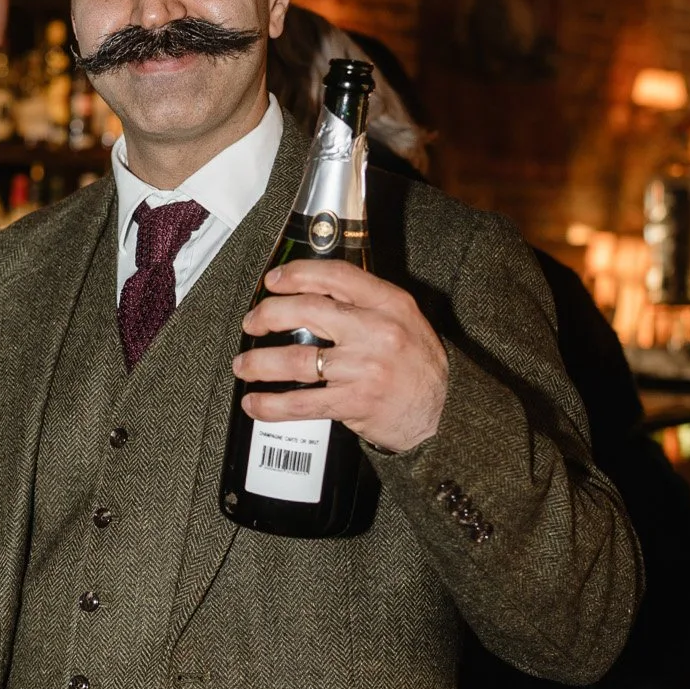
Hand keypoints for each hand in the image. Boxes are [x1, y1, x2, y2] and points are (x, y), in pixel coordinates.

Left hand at [235, 257, 448, 452]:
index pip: (335, 276)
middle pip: (306, 311)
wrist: (446, 414)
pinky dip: (271, 405)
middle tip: (252, 322)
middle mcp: (375, 331)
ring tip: (244, 366)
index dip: (296, 274)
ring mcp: (363, 367)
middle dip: (268, 314)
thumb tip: (315, 294)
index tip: (273, 281)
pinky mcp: (354, 402)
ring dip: (260, 362)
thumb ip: (368, 305)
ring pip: (296, 359)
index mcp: (389, 303)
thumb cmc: (421, 368)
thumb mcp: (406, 322)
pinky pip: (302, 403)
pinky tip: (255, 404)